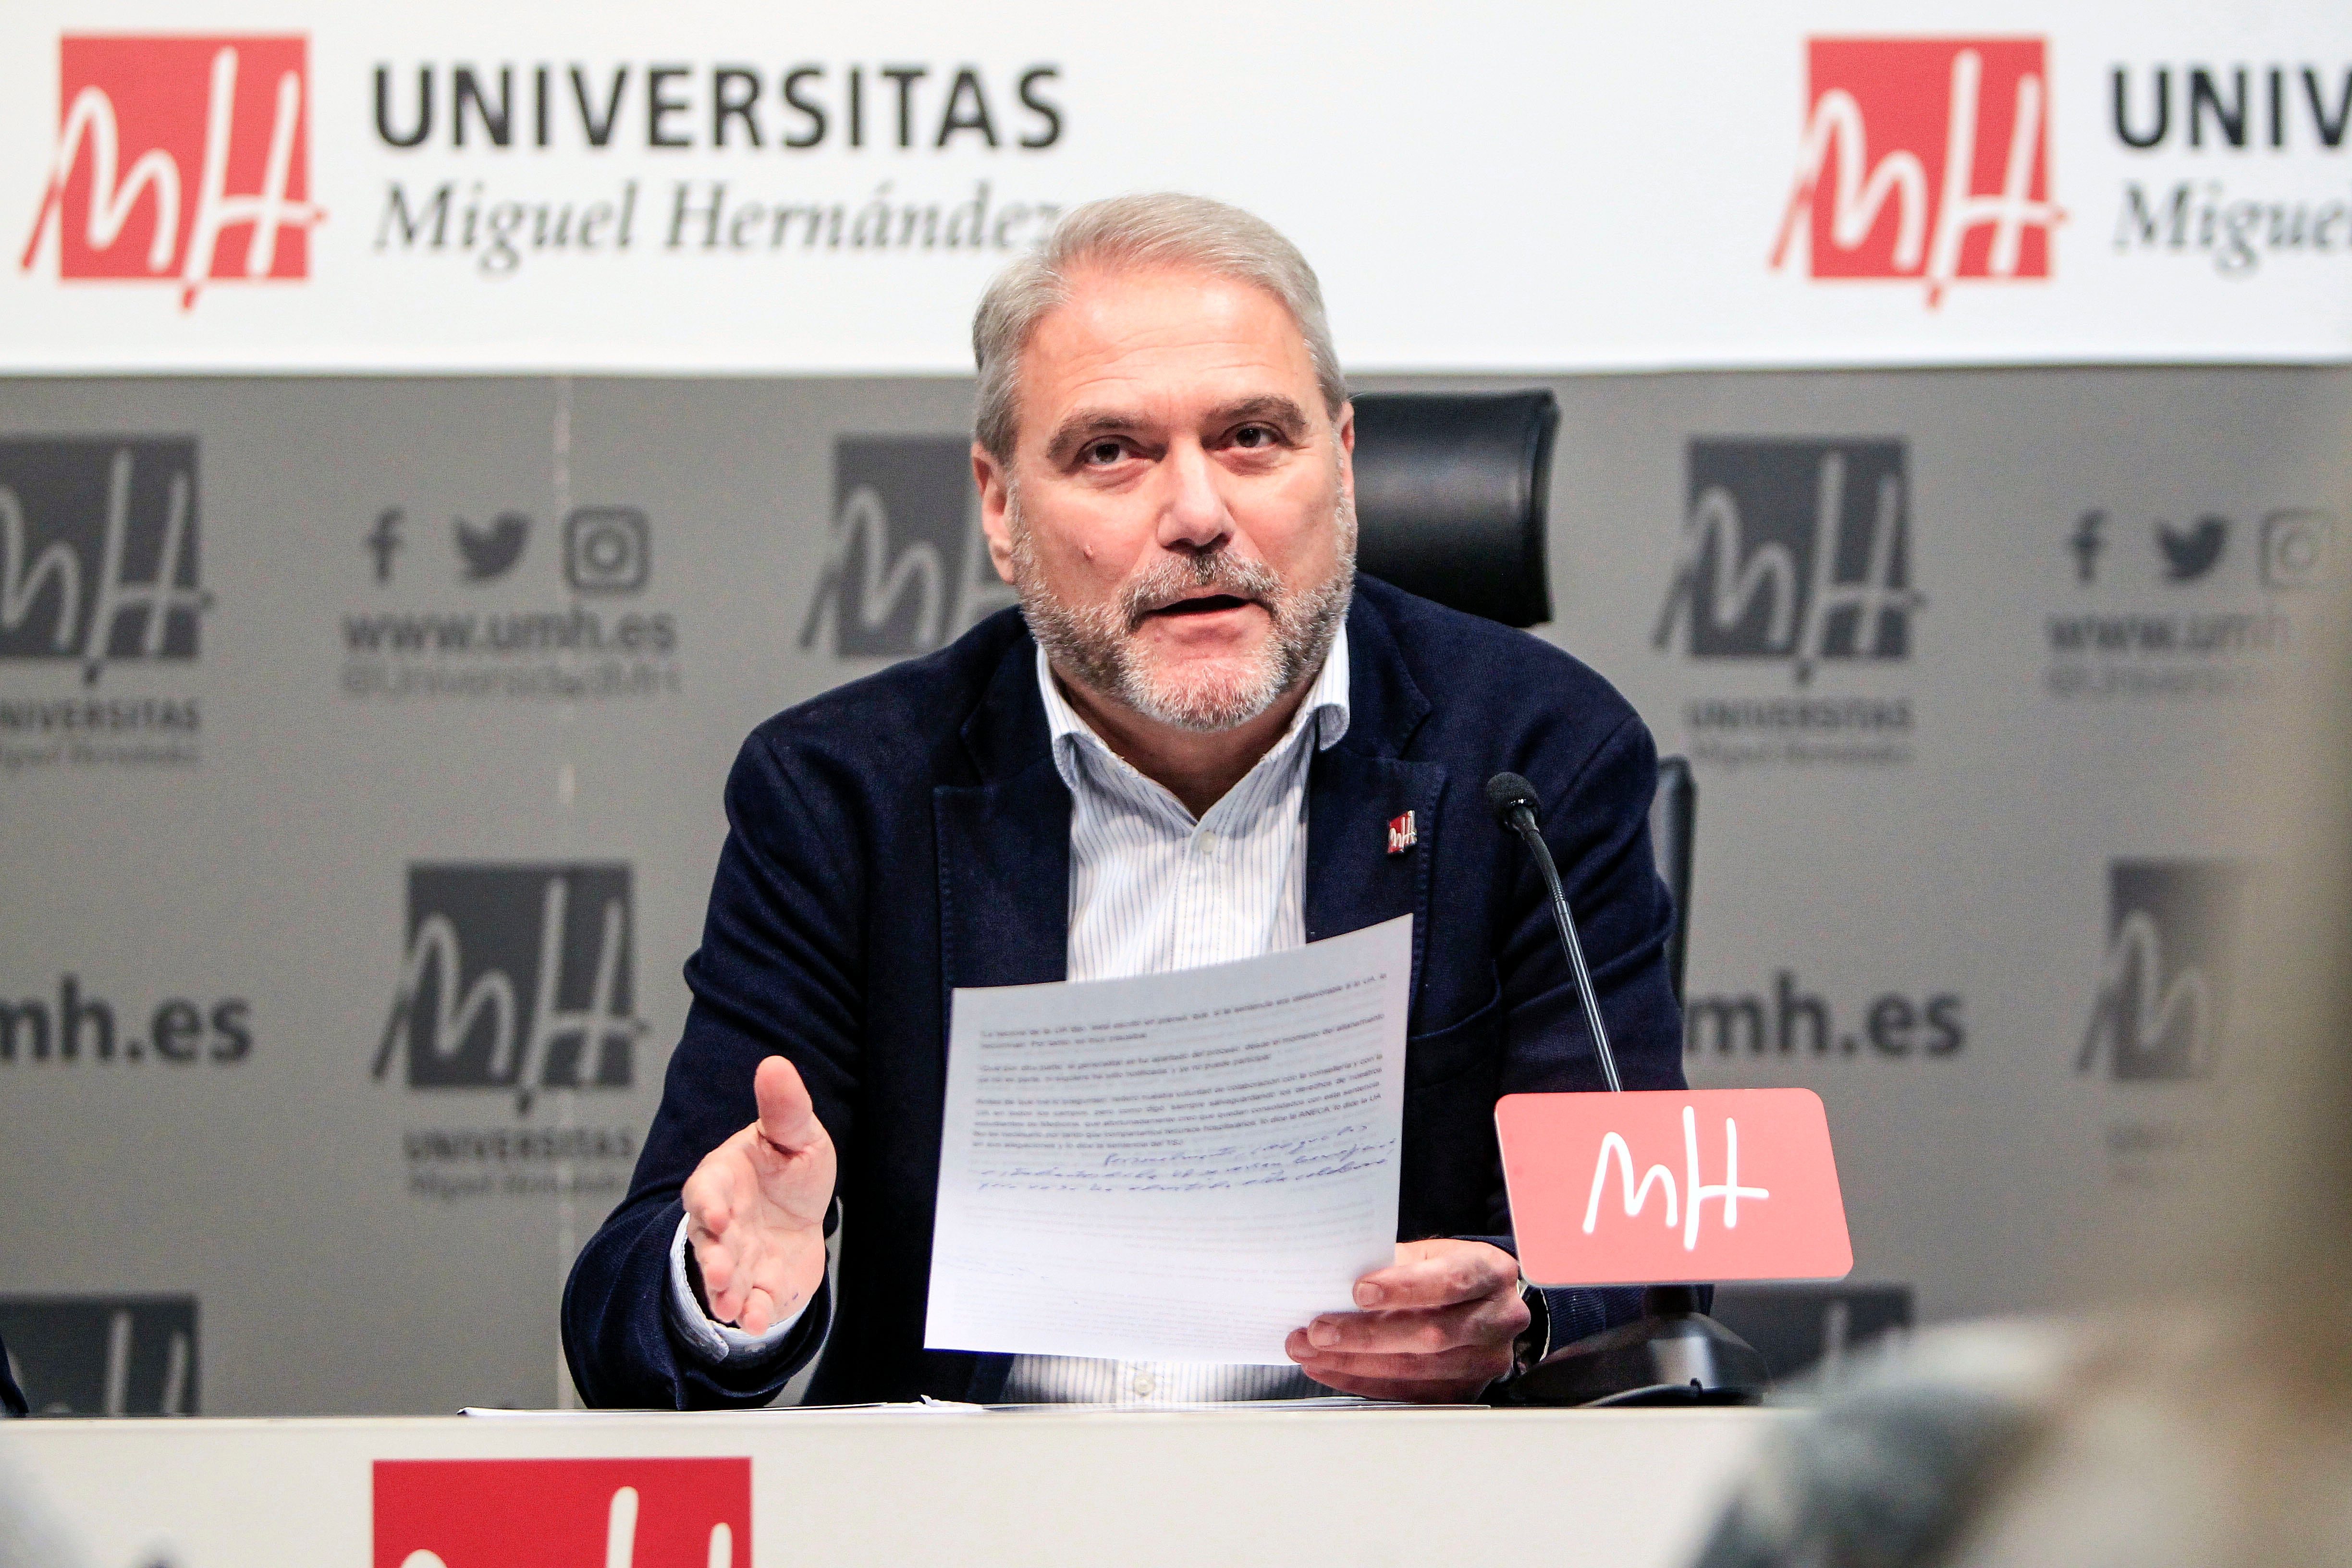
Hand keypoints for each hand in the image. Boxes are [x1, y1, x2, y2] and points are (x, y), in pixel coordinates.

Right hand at [680, 1056, 835, 1333]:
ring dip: (725, 1294)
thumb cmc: (789, 1169)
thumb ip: (784, 1107)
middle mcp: (723, 1224)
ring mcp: (737, 1259)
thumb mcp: (795, 1134)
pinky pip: (751, 1304)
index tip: (716, 1215)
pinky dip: (753, 1315)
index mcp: (724, 1180)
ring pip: (723, 1279)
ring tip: (731, 1309)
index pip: (705, 1191)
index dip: (707, 1203)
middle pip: (709, 1243)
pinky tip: (757, 1323)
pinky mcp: (757, 1288)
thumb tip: (774, 1063)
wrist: (801, 1216)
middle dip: (713, 1260)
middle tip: (720, 1276)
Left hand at [1285, 1238, 1526, 1401]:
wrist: (1479, 1300)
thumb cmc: (1447, 1272)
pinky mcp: (1466, 1391)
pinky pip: (1410, 1393)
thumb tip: (1331, 1276)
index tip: (1358, 1291)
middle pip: (1431, 1334)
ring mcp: (1485, 1361)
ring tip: (1312, 1352)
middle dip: (1366, 1335)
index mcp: (1492, 1273)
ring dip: (1356, 1363)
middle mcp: (1499, 1319)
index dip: (1405, 1288)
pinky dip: (1364, 1381)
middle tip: (1318, 1331)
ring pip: (1417, 1369)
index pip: (1451, 1282)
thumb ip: (1391, 1264)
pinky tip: (1332, 1369)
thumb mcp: (1427, 1254)